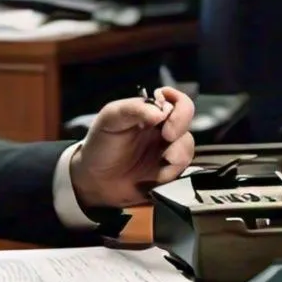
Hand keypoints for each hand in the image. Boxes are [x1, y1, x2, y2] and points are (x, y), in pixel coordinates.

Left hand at [69, 86, 195, 208]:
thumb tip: (160, 111)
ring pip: (187, 146)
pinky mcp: (168, 173)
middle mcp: (162, 129)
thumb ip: (133, 109)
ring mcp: (166, 151)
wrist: (94, 180)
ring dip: (178, 152)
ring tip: (162, 159)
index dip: (178, 105)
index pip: (176, 101)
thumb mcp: (110, 119)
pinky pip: (182, 171)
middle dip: (180, 126)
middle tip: (167, 136)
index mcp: (149, 113)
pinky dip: (171, 173)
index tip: (165, 115)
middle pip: (187, 121)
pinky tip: (155, 176)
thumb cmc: (100, 145)